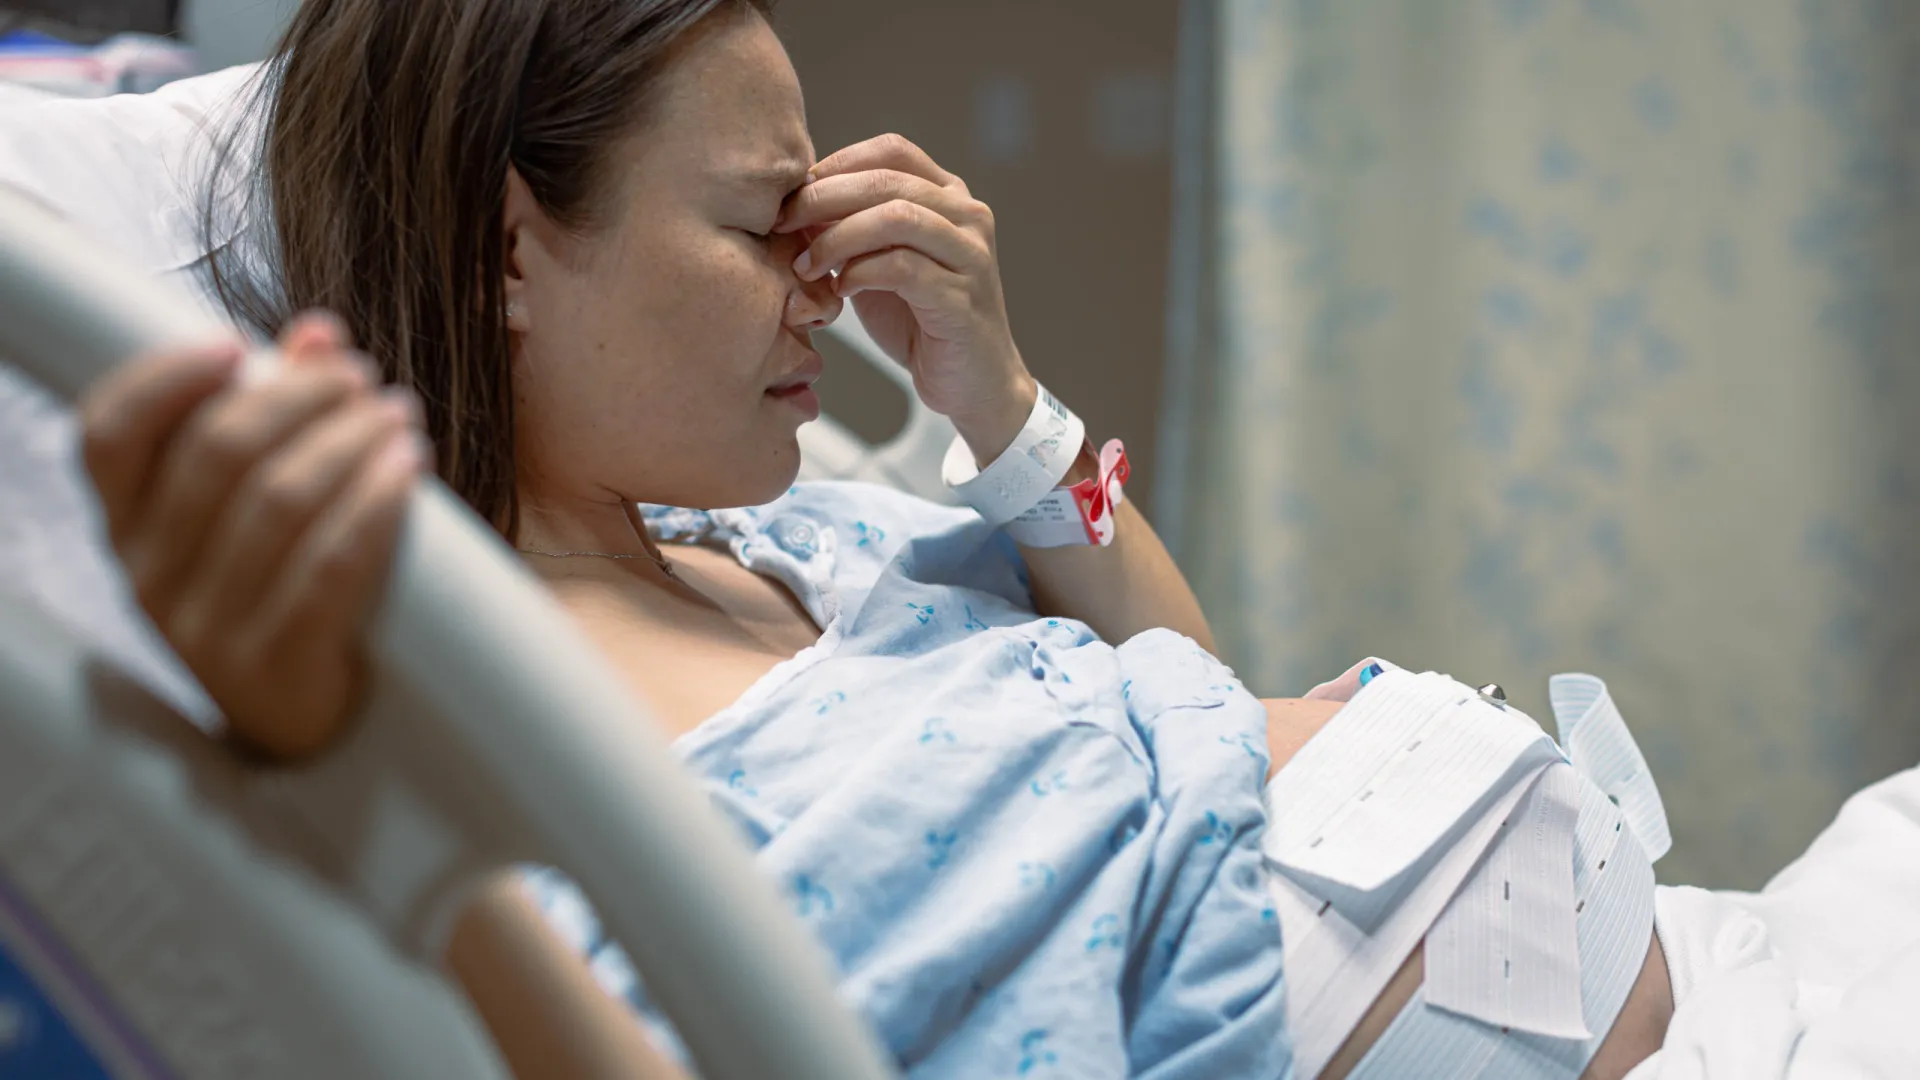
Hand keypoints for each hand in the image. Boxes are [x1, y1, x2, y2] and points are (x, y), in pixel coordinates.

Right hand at [80, 313, 424, 759]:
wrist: (303, 724)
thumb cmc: (281, 588)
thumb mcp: (257, 507)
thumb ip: (277, 417)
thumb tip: (318, 333)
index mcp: (128, 529)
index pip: (110, 437)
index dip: (165, 378)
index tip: (237, 342)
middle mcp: (151, 577)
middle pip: (218, 453)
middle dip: (300, 398)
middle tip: (363, 380)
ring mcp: (205, 629)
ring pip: (279, 503)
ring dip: (348, 444)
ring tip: (399, 417)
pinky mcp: (273, 666)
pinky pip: (328, 568)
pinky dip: (373, 506)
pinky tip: (410, 469)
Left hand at [776, 133, 1036, 461]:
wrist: (972, 384)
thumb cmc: (920, 322)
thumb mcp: (877, 265)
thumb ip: (849, 231)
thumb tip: (794, 205)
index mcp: (949, 197)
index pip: (890, 151)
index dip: (835, 165)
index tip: (791, 197)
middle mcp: (967, 217)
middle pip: (886, 179)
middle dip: (823, 199)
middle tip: (781, 225)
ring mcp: (971, 256)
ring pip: (897, 217)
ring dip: (838, 237)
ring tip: (806, 265)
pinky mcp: (963, 299)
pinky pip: (904, 269)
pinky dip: (861, 273)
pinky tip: (841, 290)